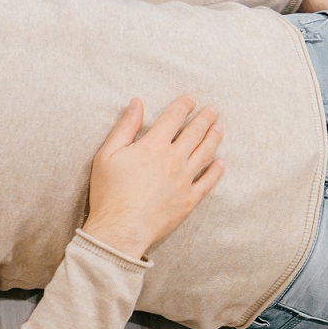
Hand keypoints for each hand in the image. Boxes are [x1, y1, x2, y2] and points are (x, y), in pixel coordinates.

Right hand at [82, 97, 224, 259]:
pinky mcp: (189, 199)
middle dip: (205, 118)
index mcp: (153, 146)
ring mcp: (184, 180)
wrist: (120, 229)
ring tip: (220, 129)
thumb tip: (136, 104)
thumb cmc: (108, 193)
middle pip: (195, 133)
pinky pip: (208, 182)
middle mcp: (174, 159)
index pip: (173, 118)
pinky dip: (216, 171)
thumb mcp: (106, 156)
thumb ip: (124, 128)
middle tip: (213, 110)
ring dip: (214, 138)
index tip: (190, 99)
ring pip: (205, 153)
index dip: (183, 106)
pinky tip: (221, 163)